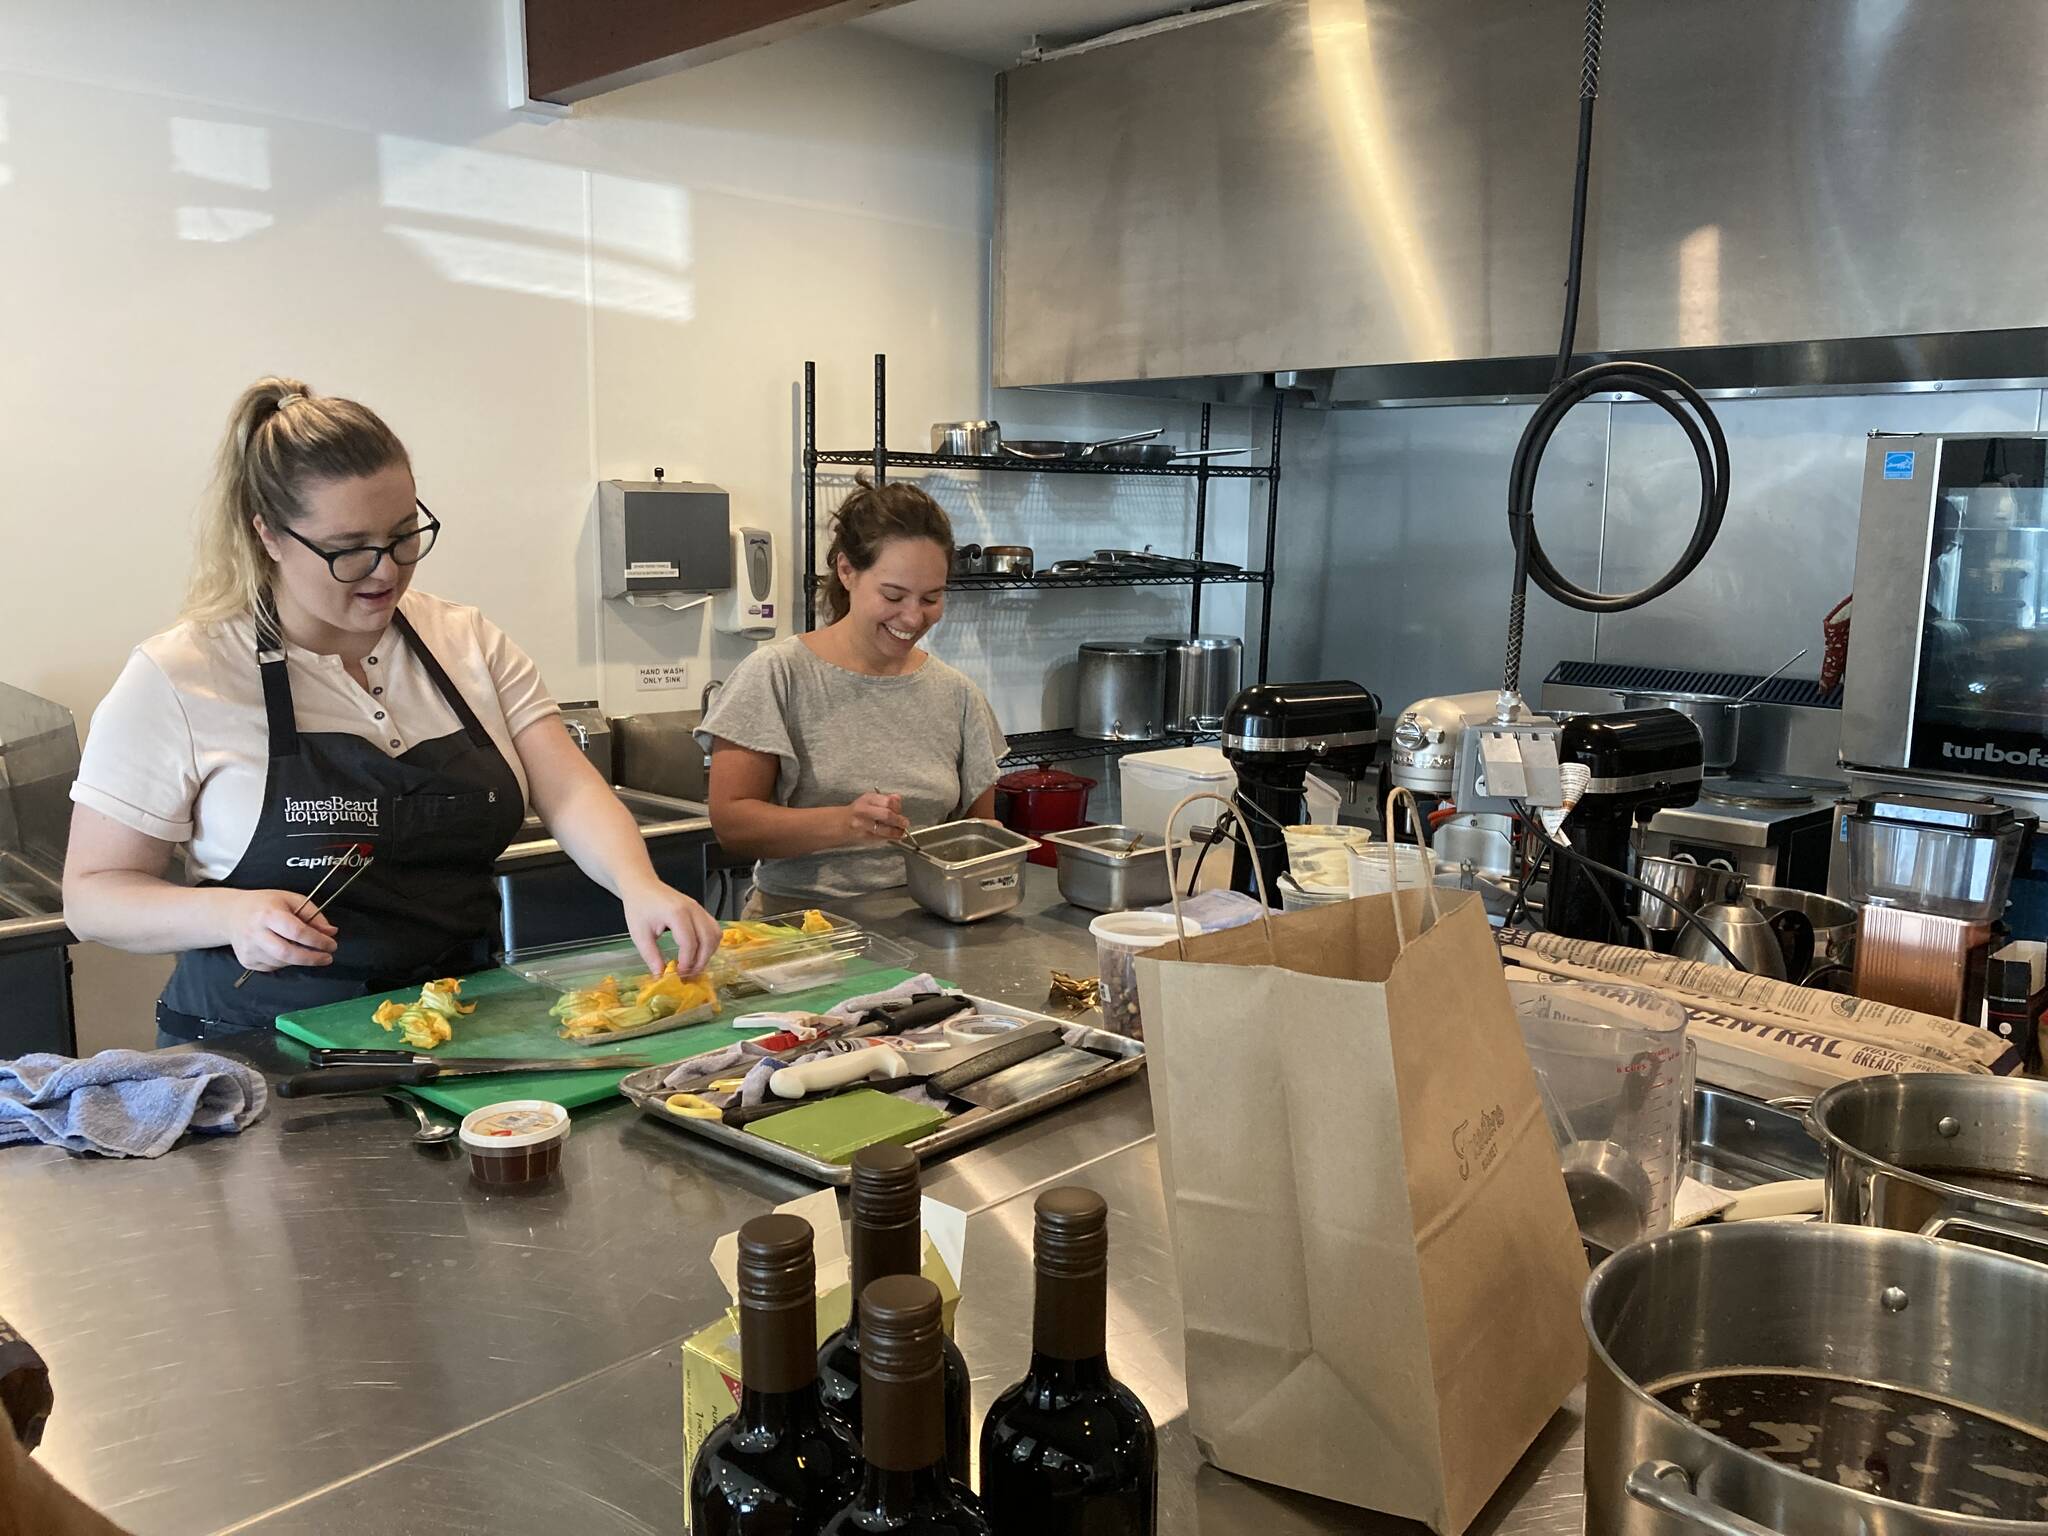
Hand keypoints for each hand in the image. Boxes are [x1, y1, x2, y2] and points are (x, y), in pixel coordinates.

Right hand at [224, 889, 338, 972]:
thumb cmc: (265, 904)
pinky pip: (273, 967)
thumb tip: (331, 932)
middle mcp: (255, 933)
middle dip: (312, 958)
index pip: (297, 931)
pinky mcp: (246, 961)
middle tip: (327, 958)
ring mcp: (249, 949)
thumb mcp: (291, 899)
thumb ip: (313, 915)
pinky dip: (285, 962)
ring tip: (306, 950)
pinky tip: (285, 950)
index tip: (331, 944)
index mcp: (268, 914)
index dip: (317, 940)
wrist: (232, 914)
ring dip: (299, 959)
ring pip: (282, 962)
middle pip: (287, 953)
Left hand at [622, 880, 720, 977]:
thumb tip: (661, 976)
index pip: (689, 942)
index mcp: (676, 913)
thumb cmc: (639, 907)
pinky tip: (698, 952)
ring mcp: (699, 908)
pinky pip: (713, 929)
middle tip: (689, 974)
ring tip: (694, 965)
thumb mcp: (639, 934)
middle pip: (707, 939)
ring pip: (715, 935)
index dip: (687, 962)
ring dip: (708, 953)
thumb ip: (651, 956)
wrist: (642, 886)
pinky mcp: (700, 910)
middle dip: (700, 961)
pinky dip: (710, 943)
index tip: (678, 974)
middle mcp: (692, 909)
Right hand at [847, 791, 908, 844]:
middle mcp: (863, 811)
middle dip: (899, 820)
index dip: (898, 807)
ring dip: (896, 832)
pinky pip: (881, 838)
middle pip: (887, 815)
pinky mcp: (863, 836)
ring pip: (884, 830)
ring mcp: (863, 825)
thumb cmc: (858, 811)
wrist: (841, 823)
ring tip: (900, 832)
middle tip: (905, 823)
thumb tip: (898, 799)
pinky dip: (889, 838)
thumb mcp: (870, 800)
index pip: (888, 801)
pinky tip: (892, 836)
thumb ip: (885, 799)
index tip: (901, 811)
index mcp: (867, 799)